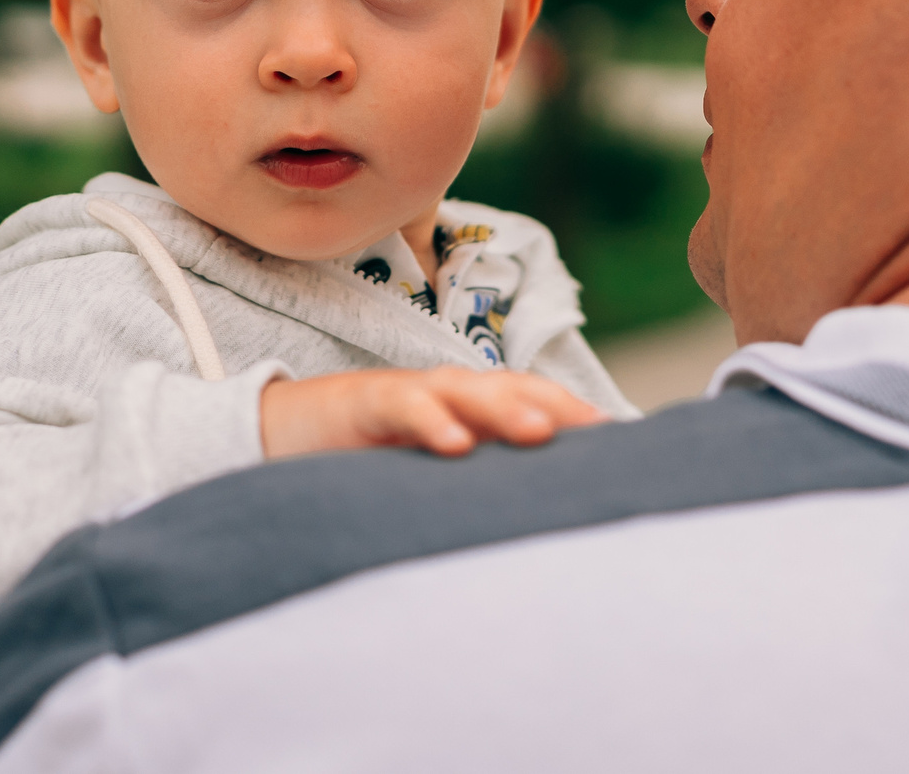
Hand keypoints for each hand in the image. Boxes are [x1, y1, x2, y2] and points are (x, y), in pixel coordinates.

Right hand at [260, 367, 606, 459]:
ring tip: (543, 431)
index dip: (577, 417)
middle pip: (513, 391)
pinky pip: (404, 407)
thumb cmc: (369, 456)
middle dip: (559, 407)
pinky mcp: (365, 402)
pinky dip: (431, 421)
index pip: (534, 403)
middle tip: (602, 432)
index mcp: (471, 408)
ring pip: (468, 391)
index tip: (625, 442)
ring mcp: (410, 393)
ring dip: (507, 408)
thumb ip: (479, 482)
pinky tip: (455, 444)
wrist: (284, 432)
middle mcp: (448, 395)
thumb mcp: (432, 473)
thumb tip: (541, 517)